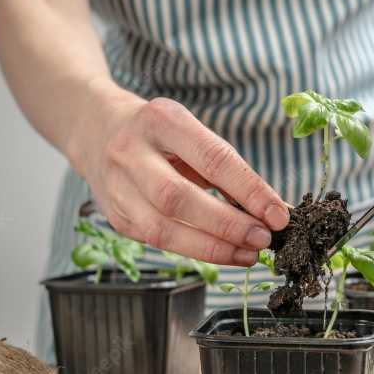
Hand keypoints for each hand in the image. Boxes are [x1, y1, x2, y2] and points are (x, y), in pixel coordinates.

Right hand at [70, 92, 289, 265]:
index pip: (213, 159)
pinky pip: (158, 242)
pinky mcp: (116, 216)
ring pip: (163, 229)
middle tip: (263, 239)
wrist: (95, 129)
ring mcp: (117, 186)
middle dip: (228, 225)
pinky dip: (196, 251)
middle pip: (180, 198)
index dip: (249, 190)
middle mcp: (131, 151)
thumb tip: (271, 208)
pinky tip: (224, 253)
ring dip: (213, 247)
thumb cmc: (157, 132)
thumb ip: (226, 167)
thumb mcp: (189, 131)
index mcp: (160, 120)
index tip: (278, 214)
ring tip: (248, 253)